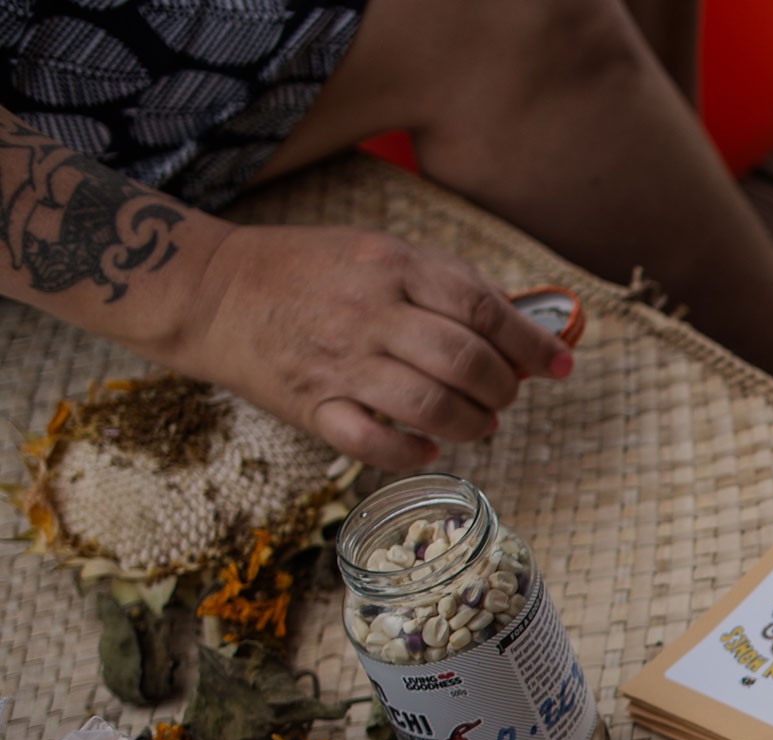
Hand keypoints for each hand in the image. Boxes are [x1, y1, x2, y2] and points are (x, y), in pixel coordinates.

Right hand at [162, 225, 570, 471]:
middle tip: (503, 396)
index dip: (531, 344)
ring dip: (472, 425)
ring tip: (478, 423)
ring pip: (431, 406)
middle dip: (503, 389)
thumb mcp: (381, 253)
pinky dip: (413, 452)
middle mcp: (368, 312)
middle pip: (464, 361)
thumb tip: (522, 327)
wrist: (212, 289)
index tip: (559, 366)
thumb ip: (448, 285)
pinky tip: (428, 446)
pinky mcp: (310, 404)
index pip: (482, 309)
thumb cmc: (310, 273)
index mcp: (392, 266)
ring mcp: (339, 361)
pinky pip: (373, 443)